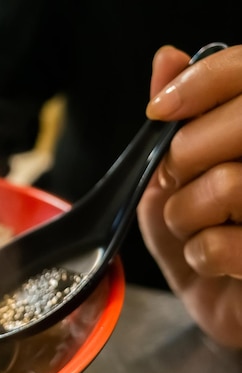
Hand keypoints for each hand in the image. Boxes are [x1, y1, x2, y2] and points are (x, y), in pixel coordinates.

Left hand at [138, 44, 241, 346]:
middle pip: (236, 127)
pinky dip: (201, 255)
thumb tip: (168, 57)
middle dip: (181, 161)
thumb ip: (177, 119)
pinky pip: (226, 244)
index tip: (157, 110)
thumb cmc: (197, 228)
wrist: (217, 297)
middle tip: (176, 183)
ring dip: (185, 214)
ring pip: (228, 185)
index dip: (200, 82)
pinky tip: (212, 259)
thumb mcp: (173, 172)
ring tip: (192, 226)